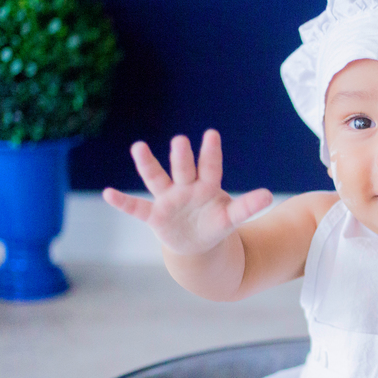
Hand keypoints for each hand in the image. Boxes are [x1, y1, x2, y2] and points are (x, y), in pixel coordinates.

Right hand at [103, 129, 272, 255]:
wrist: (197, 242)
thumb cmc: (215, 222)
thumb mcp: (232, 218)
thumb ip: (247, 206)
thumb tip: (269, 195)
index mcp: (207, 186)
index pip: (210, 167)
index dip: (211, 153)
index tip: (211, 134)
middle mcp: (185, 187)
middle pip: (183, 169)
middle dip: (182, 157)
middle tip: (180, 140)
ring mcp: (168, 199)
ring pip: (157, 179)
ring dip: (148, 164)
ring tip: (138, 146)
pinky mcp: (155, 215)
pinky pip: (136, 208)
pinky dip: (122, 202)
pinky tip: (108, 193)